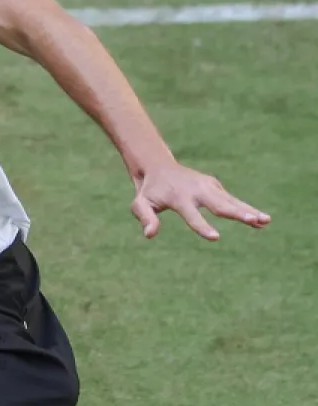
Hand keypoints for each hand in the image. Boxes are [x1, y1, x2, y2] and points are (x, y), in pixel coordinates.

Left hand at [130, 163, 270, 240]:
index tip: (215, 237)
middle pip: (218, 204)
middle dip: (236, 213)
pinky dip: (247, 209)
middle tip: (252, 220)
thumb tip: (149, 235)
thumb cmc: (149, 191)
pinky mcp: (215, 186)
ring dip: (248, 210)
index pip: (191, 215)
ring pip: (231, 201)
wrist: (159, 167)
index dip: (202, 226)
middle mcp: (196, 190)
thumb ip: (145, 217)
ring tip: (266, 221)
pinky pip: (233, 200)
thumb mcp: (140, 203)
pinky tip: (262, 220)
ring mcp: (208, 186)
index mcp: (178, 197)